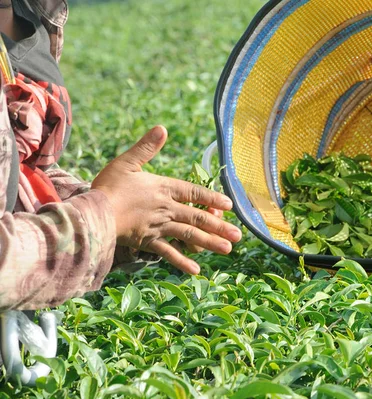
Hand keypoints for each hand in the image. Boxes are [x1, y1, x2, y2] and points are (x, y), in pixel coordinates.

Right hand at [92, 126, 241, 273]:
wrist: (92, 213)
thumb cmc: (108, 186)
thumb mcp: (127, 162)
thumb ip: (146, 147)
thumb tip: (162, 128)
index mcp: (164, 188)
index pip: (194, 192)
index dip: (212, 197)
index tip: (230, 205)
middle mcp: (166, 208)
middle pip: (198, 217)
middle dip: (220, 226)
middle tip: (239, 235)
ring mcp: (158, 227)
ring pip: (190, 236)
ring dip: (210, 243)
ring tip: (228, 249)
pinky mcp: (148, 242)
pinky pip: (169, 253)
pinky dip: (182, 262)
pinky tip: (196, 271)